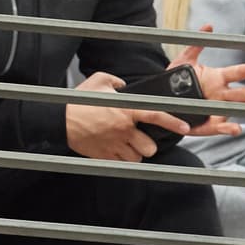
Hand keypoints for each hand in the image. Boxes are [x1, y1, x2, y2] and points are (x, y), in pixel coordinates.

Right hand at [64, 72, 192, 161]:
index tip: (185, 128)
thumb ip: (116, 81)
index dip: (173, 122)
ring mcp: (114, 144)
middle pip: (150, 146)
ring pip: (138, 157)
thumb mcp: (98, 80)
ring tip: (127, 145)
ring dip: (135, 153)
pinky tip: (116, 151)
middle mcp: (124, 129)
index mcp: (126, 109)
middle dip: (147, 144)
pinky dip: (122, 159)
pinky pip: (122, 163)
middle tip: (138, 139)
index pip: (156, 115)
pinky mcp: (104, 155)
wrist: (60, 119)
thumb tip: (124, 86)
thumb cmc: (78, 100)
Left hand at [167, 24, 244, 137]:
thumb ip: (195, 45)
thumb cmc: (176, 80)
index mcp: (216, 79)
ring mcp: (216, 110)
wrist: (163, 101)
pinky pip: (220, 128)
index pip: (235, 73)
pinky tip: (236, 129)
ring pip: (233, 109)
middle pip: (238, 94)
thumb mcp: (183, 62)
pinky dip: (229, 130)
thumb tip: (208, 27)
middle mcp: (220, 95)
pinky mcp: (209, 125)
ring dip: (244, 110)